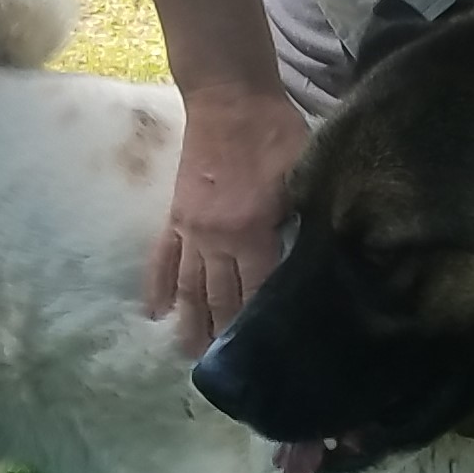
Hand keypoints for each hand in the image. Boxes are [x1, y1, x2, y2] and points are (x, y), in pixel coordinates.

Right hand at [149, 81, 309, 356]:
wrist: (228, 97)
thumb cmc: (273, 132)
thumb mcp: (302, 174)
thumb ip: (306, 219)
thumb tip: (319, 259)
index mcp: (252, 231)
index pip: (258, 292)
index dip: (261, 327)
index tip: (267, 358)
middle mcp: (217, 240)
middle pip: (220, 300)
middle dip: (225, 339)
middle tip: (230, 375)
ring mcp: (190, 232)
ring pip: (189, 289)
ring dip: (190, 326)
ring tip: (190, 358)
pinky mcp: (174, 219)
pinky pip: (162, 261)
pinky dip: (157, 289)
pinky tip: (154, 314)